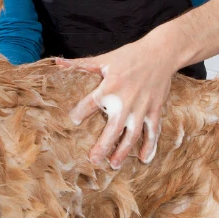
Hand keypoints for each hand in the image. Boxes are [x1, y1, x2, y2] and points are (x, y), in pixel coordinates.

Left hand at [56, 36, 178, 169]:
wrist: (161, 53)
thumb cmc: (130, 56)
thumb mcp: (105, 59)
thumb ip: (81, 65)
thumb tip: (57, 63)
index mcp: (110, 86)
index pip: (90, 103)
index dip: (79, 113)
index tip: (72, 121)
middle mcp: (126, 100)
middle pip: (113, 128)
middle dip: (103, 146)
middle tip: (93, 160)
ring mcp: (142, 107)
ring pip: (132, 135)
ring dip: (123, 151)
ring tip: (113, 165)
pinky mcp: (155, 110)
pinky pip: (153, 132)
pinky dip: (150, 146)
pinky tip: (144, 159)